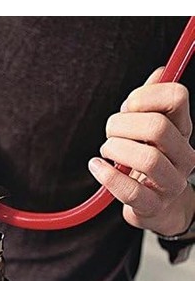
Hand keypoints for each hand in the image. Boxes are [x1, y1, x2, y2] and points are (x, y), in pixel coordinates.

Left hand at [88, 68, 194, 235]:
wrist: (158, 208)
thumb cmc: (148, 162)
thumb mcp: (151, 130)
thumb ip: (152, 101)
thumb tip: (160, 71)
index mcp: (182, 129)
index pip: (177, 97)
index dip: (144, 95)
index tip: (127, 107)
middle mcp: (183, 155)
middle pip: (157, 127)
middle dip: (121, 125)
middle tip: (110, 132)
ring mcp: (171, 183)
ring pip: (148, 159)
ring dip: (116, 150)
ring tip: (106, 151)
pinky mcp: (153, 206)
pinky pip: (131, 191)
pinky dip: (108, 176)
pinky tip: (97, 167)